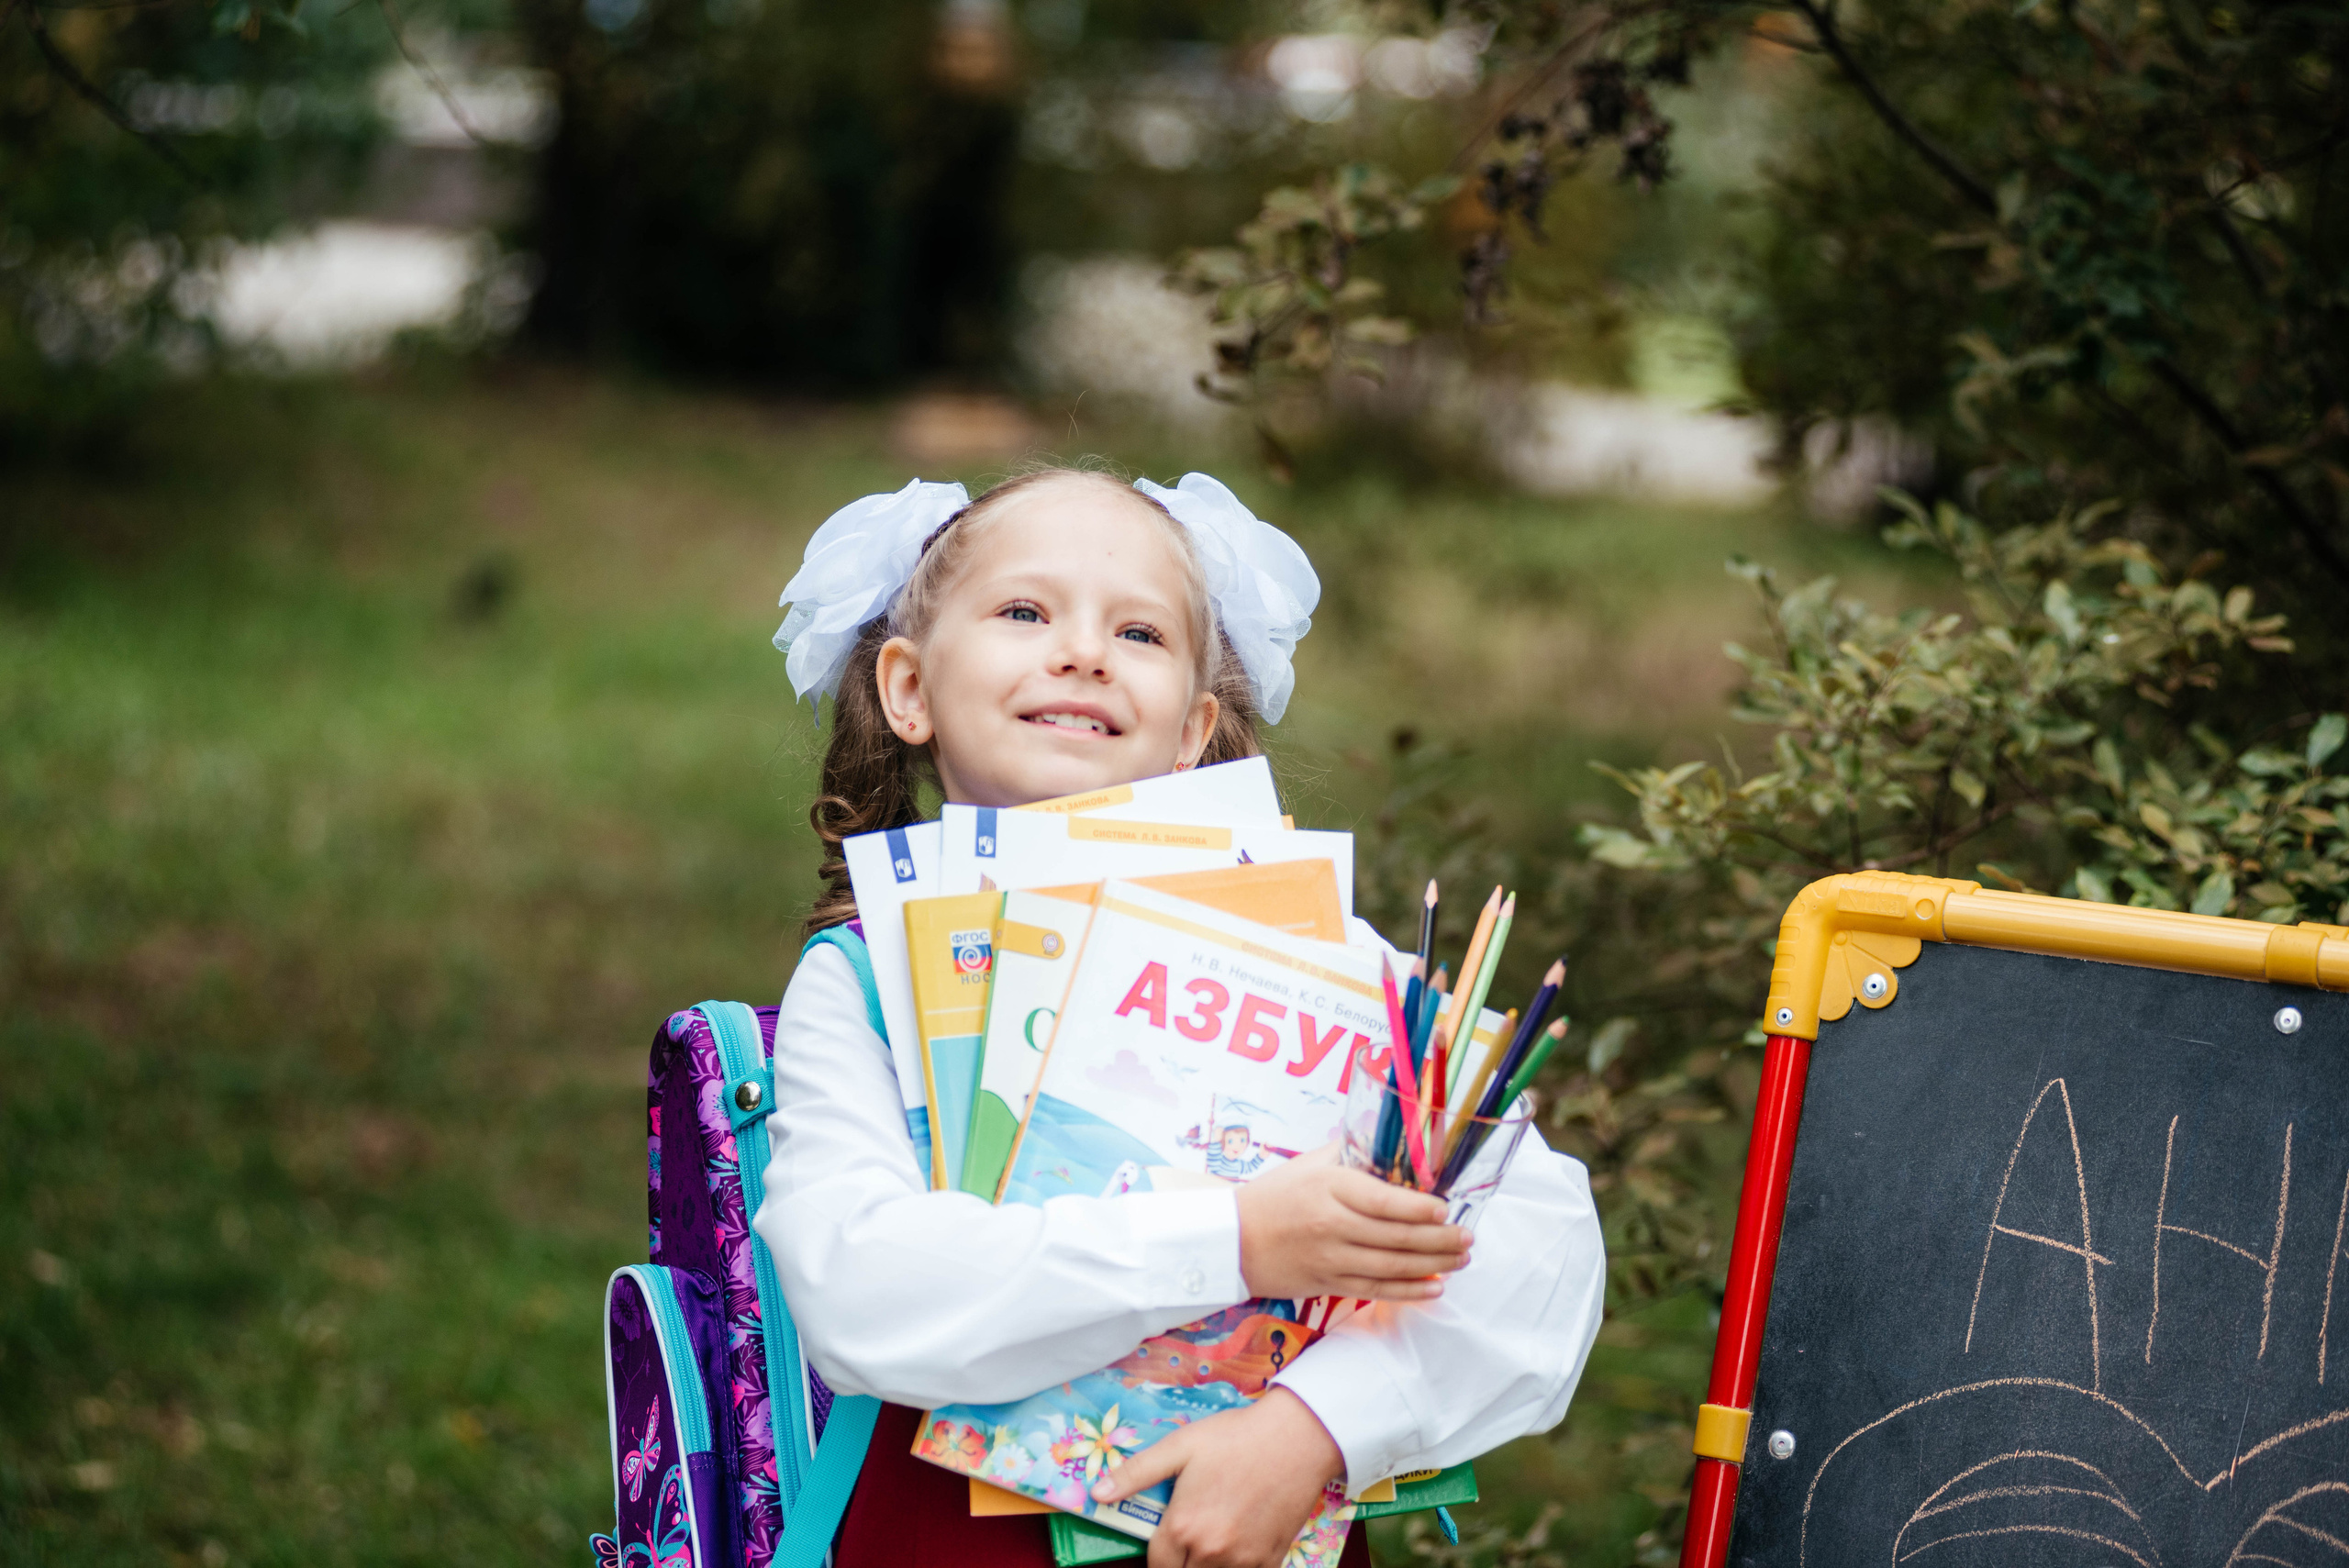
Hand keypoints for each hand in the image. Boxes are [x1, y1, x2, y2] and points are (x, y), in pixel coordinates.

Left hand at [1091, 1387, 1343, 1567]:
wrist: (1297, 1437)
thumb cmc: (1235, 1437)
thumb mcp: (1179, 1446)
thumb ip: (1136, 1474)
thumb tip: (1097, 1494)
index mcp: (1182, 1527)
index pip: (1157, 1567)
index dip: (1158, 1558)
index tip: (1165, 1546)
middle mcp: (1211, 1552)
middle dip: (1180, 1564)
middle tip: (1189, 1542)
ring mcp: (1243, 1561)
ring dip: (1206, 1567)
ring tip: (1211, 1543)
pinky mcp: (1271, 1561)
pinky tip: (1237, 1549)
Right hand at [1234, 1143, 1468, 1301]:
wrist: (1232, 1240)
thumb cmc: (1273, 1195)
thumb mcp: (1310, 1164)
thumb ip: (1350, 1152)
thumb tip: (1392, 1139)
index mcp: (1330, 1188)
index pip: (1383, 1200)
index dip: (1420, 1208)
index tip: (1447, 1209)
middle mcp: (1332, 1224)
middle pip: (1396, 1236)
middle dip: (1439, 1240)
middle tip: (1468, 1237)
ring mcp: (1331, 1258)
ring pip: (1392, 1266)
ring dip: (1433, 1265)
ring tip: (1461, 1259)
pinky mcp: (1327, 1284)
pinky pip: (1376, 1290)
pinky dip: (1409, 1291)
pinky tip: (1435, 1287)